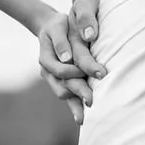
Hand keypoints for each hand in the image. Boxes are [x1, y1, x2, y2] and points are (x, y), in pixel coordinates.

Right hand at [36, 0, 107, 121]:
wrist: (52, 28)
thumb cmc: (59, 25)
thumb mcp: (58, 27)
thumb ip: (61, 42)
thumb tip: (67, 59)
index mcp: (46, 57)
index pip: (61, 69)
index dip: (77, 73)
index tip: (98, 74)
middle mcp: (48, 71)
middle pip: (63, 86)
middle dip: (80, 92)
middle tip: (94, 100)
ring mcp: (53, 79)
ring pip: (63, 94)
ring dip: (77, 102)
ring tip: (93, 108)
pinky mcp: (60, 83)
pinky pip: (66, 97)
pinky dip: (74, 107)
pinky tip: (82, 119)